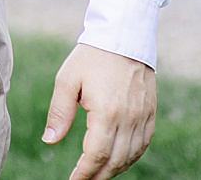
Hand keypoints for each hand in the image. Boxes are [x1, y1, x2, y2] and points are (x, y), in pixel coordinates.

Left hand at [45, 43, 155, 179]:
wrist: (123, 35)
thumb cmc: (91, 56)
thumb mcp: (67, 80)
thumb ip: (59, 113)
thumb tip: (50, 140)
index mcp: (107, 112)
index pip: (96, 156)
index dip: (84, 174)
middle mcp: (129, 118)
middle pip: (115, 162)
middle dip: (98, 176)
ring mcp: (142, 116)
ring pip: (130, 156)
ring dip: (114, 170)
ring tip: (97, 173)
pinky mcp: (150, 112)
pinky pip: (143, 144)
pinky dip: (130, 157)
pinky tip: (118, 160)